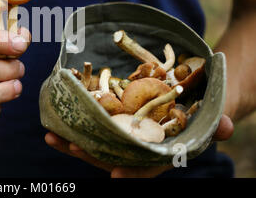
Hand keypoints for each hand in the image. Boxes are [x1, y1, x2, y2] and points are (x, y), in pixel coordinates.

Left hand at [45, 114, 233, 177]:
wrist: (184, 101)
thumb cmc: (196, 114)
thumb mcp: (209, 118)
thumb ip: (216, 125)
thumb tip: (226, 128)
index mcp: (157, 155)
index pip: (145, 168)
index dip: (131, 175)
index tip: (116, 176)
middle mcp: (134, 149)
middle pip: (110, 157)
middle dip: (90, 153)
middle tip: (72, 145)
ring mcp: (119, 138)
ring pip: (94, 146)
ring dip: (72, 143)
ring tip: (52, 136)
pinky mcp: (109, 123)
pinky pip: (88, 129)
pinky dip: (73, 128)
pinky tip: (55, 123)